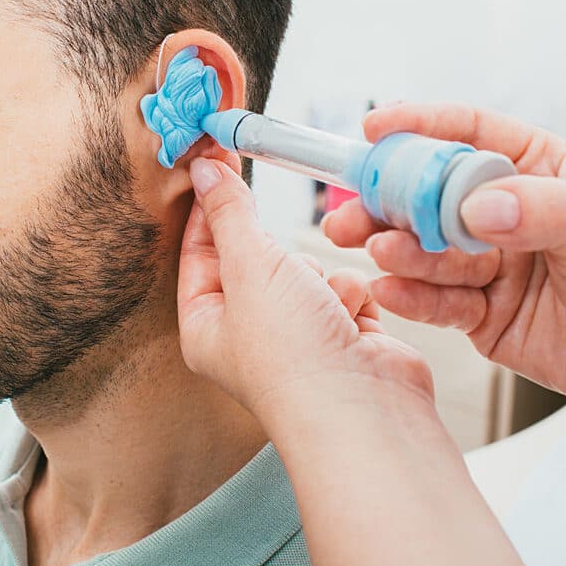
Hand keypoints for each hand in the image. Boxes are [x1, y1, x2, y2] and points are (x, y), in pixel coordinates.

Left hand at [176, 155, 432, 421]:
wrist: (366, 410)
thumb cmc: (293, 355)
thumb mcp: (249, 267)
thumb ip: (229, 213)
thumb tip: (203, 168)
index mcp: (206, 324)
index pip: (199, 248)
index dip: (209, 202)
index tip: (218, 155)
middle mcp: (248, 332)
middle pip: (257, 255)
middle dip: (278, 253)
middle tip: (280, 253)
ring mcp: (299, 335)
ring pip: (307, 267)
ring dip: (319, 277)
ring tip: (321, 309)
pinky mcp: (344, 335)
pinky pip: (344, 287)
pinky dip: (351, 297)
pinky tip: (352, 323)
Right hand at [322, 102, 565, 421]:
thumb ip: (542, 214)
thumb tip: (479, 206)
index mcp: (537, 170)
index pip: (469, 135)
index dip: (420, 128)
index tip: (377, 130)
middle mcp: (505, 214)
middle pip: (430, 195)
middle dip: (388, 200)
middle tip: (354, 207)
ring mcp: (490, 265)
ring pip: (427, 250)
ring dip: (398, 249)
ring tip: (381, 249)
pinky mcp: (481, 316)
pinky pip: (436, 302)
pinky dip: (411, 296)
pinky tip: (393, 288)